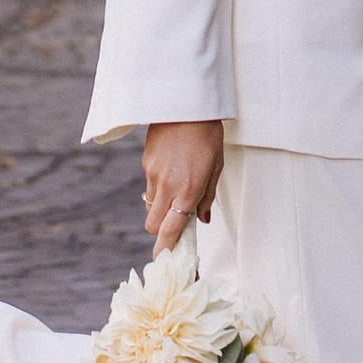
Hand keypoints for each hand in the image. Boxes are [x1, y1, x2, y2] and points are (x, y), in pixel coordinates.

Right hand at [143, 118, 224, 249]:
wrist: (185, 104)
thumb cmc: (207, 136)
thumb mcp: (216, 167)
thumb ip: (207, 197)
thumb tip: (201, 219)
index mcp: (188, 190)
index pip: (170, 229)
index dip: (164, 248)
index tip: (163, 259)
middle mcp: (167, 186)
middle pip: (152, 225)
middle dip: (159, 232)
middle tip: (171, 227)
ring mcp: (153, 174)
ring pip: (150, 205)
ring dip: (160, 207)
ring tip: (176, 188)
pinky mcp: (145, 163)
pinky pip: (149, 184)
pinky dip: (158, 187)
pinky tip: (171, 168)